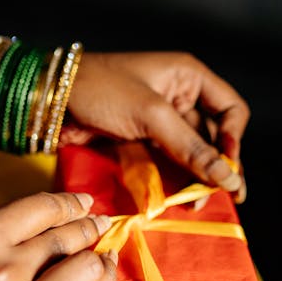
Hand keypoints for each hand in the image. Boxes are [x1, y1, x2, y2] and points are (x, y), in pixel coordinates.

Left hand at [63, 52, 249, 201]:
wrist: (47, 101)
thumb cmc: (101, 91)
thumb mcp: (151, 116)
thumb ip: (192, 148)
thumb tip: (231, 180)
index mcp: (188, 77)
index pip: (231, 110)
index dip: (234, 139)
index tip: (227, 168)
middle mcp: (179, 97)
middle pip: (214, 136)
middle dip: (218, 166)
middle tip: (228, 197)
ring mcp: (159, 121)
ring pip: (191, 154)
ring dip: (197, 179)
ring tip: (197, 204)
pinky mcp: (140, 141)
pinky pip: (167, 163)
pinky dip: (174, 181)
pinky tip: (178, 200)